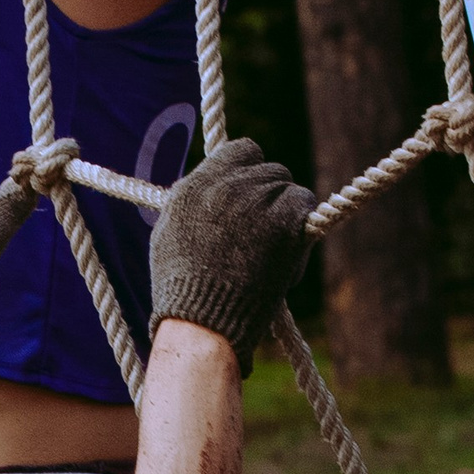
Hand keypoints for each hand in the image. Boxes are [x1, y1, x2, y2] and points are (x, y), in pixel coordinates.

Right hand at [147, 137, 312, 371]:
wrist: (202, 322)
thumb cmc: (183, 291)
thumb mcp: (170, 235)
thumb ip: (193, 204)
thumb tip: (206, 188)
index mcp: (195, 186)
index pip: (241, 151)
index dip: (251, 170)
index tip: (253, 192)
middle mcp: (224, 185)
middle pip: (268, 169)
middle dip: (270, 195)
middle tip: (266, 226)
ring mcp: (253, 200)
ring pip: (287, 186)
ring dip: (287, 212)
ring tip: (273, 246)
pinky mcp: (280, 220)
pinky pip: (304, 202)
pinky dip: (303, 223)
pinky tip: (291, 248)